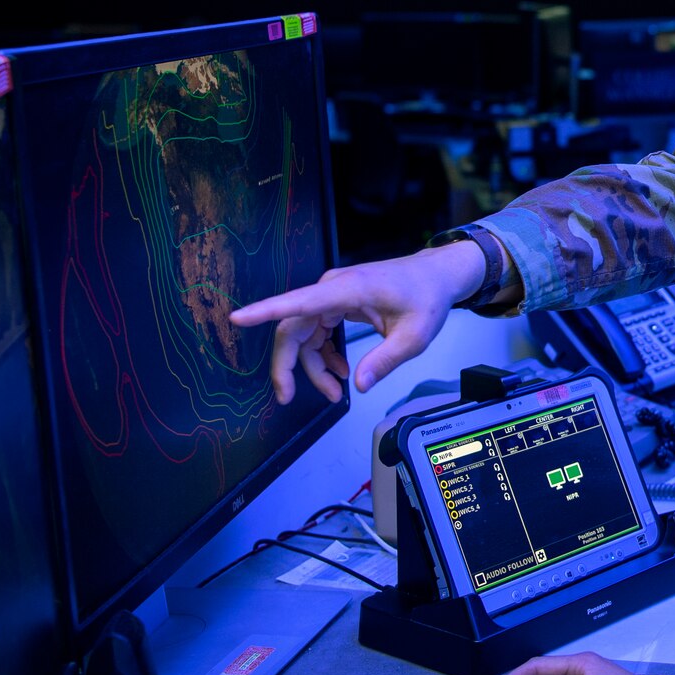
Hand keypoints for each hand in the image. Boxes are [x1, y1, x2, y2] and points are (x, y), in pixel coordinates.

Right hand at [228, 242, 485, 403]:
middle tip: (287, 397)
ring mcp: (332, 295)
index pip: (297, 302)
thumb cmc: (427, 297)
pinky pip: (317, 332)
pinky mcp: (336, 303)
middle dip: (288, 365)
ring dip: (312, 366)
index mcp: (346, 290)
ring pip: (304, 335)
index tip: (237, 318)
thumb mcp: (414, 336)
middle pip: (292, 328)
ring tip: (334, 392)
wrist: (437, 276)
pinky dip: (324, 355)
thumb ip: (385, 360)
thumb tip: (359, 384)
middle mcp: (332, 289)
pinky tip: (341, 372)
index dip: (263, 312)